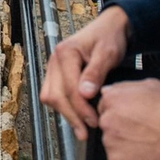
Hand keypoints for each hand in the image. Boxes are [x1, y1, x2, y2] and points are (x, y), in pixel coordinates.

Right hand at [40, 6, 130, 139]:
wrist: (109, 28)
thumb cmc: (110, 38)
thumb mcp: (107, 53)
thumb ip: (96, 72)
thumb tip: (85, 94)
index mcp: (65, 53)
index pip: (68, 88)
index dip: (80, 108)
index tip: (95, 121)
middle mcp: (54, 61)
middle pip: (54, 95)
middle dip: (70, 115)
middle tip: (87, 132)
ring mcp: (53, 68)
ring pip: (50, 97)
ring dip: (65, 114)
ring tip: (82, 129)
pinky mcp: (56, 75)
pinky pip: (53, 94)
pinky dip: (64, 108)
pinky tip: (78, 117)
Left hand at [98, 79, 159, 159]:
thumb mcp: (152, 86)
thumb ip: (126, 87)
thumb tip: (113, 90)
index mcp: (112, 99)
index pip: (106, 106)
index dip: (121, 112)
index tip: (131, 118)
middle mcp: (107, 120)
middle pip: (108, 125)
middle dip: (121, 128)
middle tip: (141, 131)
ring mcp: (110, 143)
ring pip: (113, 144)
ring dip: (125, 145)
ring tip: (146, 143)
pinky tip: (145, 155)